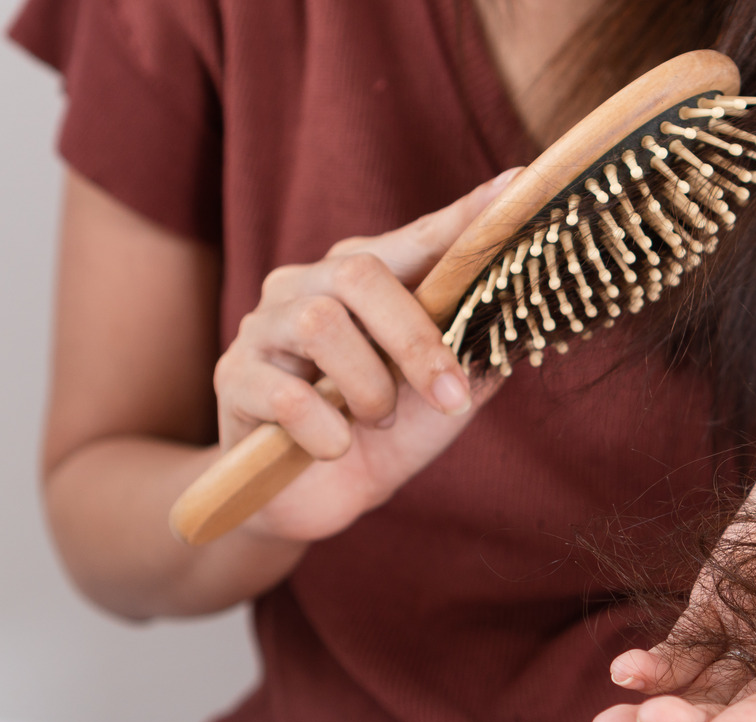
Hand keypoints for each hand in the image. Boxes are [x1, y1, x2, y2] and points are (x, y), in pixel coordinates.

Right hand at [214, 170, 519, 542]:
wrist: (315, 501)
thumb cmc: (381, 437)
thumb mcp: (441, 399)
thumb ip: (475, 355)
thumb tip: (521, 319)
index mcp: (363, 280)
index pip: (418, 238)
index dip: (463, 217)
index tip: (516, 186)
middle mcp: (308, 286)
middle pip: (360, 273)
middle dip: (415, 339)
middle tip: (449, 396)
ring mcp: (265, 327)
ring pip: (321, 326)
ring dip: (369, 390)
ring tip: (377, 422)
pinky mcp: (234, 378)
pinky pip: (285, 394)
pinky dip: (326, 431)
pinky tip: (333, 447)